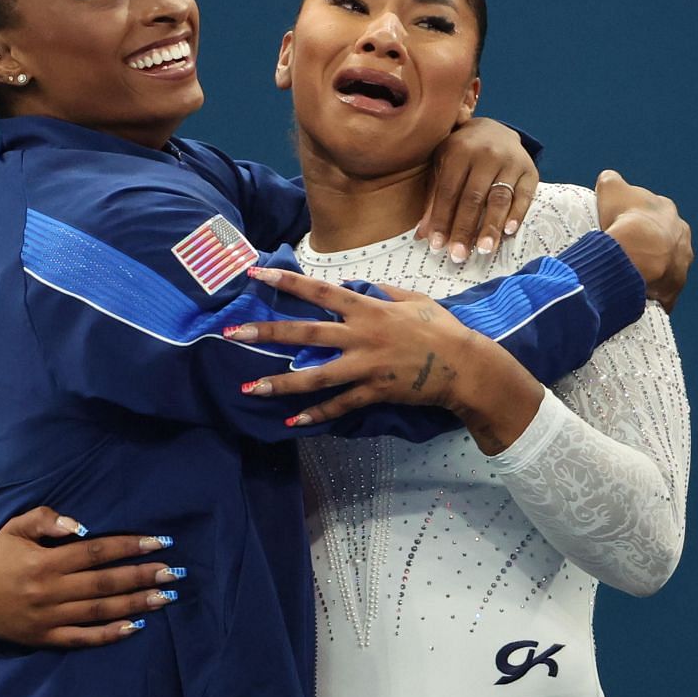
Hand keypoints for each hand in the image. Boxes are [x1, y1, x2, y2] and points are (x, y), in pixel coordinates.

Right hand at [0, 506, 182, 647]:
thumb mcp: (16, 527)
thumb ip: (47, 520)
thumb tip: (80, 526)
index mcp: (44, 561)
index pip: (97, 552)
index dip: (130, 547)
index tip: (160, 542)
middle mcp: (49, 591)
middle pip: (105, 583)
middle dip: (143, 576)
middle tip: (175, 573)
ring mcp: (48, 617)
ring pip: (100, 611)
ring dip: (136, 604)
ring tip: (166, 597)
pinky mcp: (45, 638)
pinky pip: (82, 638)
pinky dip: (110, 634)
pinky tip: (136, 626)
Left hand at [230, 267, 505, 425]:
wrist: (464, 366)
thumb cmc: (441, 328)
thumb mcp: (412, 299)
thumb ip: (379, 292)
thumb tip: (352, 285)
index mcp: (368, 309)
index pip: (319, 292)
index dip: (287, 282)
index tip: (256, 274)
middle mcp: (361, 336)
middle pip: (306, 334)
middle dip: (267, 332)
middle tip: (233, 333)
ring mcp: (366, 367)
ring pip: (315, 376)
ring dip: (280, 382)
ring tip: (249, 387)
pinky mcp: (374, 393)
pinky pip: (340, 405)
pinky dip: (316, 415)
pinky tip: (292, 421)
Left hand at [417, 117, 539, 263]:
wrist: (495, 130)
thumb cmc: (463, 153)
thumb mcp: (443, 166)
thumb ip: (434, 199)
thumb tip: (423, 235)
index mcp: (459, 151)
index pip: (448, 191)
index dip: (442, 219)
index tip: (437, 245)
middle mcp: (486, 154)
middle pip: (473, 198)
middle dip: (465, 229)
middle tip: (459, 255)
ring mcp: (510, 161)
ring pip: (499, 198)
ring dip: (491, 227)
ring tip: (483, 250)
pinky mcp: (529, 170)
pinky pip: (524, 196)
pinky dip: (517, 214)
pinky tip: (509, 232)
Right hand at [594, 170, 692, 312]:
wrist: (635, 253)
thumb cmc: (623, 219)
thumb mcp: (611, 188)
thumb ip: (611, 181)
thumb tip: (608, 179)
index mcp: (667, 210)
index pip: (652, 212)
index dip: (635, 219)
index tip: (621, 226)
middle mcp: (681, 235)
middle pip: (663, 240)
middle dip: (648, 245)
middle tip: (625, 252)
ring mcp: (681, 263)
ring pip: (665, 267)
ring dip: (652, 270)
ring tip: (628, 274)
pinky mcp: (674, 287)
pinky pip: (661, 292)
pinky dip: (650, 293)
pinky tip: (634, 293)